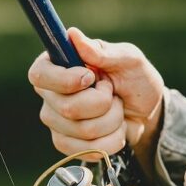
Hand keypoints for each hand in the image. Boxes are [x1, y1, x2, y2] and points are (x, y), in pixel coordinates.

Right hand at [28, 28, 163, 158]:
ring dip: (112, 121)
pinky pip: (87, 149)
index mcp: (57, 65)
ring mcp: (56, 121)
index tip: (90, 77)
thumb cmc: (135, 79)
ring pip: (83, 131)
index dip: (65, 81)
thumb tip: (73, 35)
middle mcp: (50, 94)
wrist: (146, 112)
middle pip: (68, 108)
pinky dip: (111, 141)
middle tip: (112, 93)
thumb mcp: (128, 59)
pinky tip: (114, 130)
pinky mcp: (66, 143)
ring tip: (117, 110)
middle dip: (103, 103)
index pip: (40, 75)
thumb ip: (101, 51)